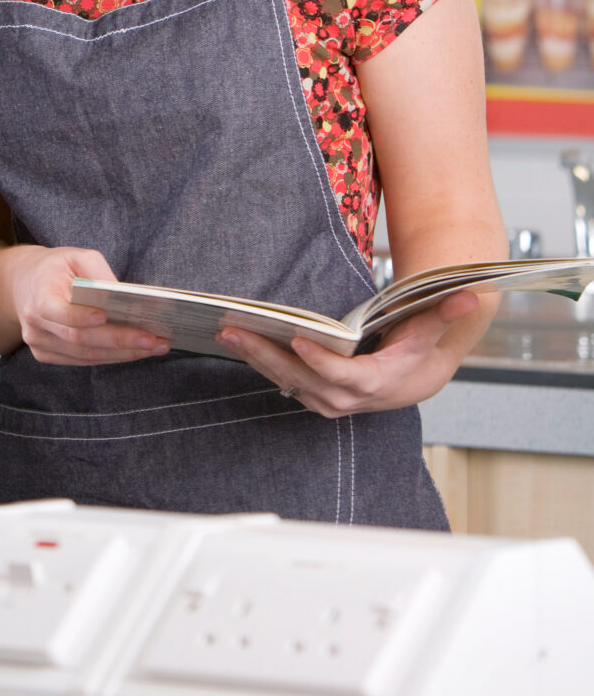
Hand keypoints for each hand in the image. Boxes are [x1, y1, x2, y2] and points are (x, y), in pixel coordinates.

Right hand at [10, 246, 169, 365]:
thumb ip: (98, 272)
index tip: (106, 316)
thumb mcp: (75, 256)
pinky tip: (135, 352)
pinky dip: (112, 357)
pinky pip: (83, 360)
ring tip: (155, 347)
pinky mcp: (47, 355)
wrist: (23, 283)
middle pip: (80, 339)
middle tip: (153, 340)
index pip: (60, 313)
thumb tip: (124, 297)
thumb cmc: (55, 268)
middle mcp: (35, 325)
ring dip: (123, 354)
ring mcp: (39, 344)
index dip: (81, 317)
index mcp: (39, 296)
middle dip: (120, 340)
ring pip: (85, 355)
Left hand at [219, 291, 476, 416]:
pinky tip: (234, 339)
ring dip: (252, 356)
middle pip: (300, 378)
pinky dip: (257, 361)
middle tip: (234, 330)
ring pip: (283, 380)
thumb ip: (443, 314)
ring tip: (225, 331)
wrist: (410, 382)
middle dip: (265, 354)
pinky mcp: (310, 395)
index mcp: (372, 384)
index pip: (342, 376)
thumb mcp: (429, 332)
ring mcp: (324, 400)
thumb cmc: (416, 351)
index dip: (321, 361)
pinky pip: (279, 379)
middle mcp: (344, 398)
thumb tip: (470, 295)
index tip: (299, 341)